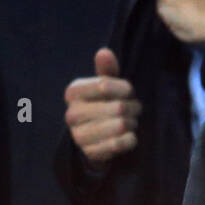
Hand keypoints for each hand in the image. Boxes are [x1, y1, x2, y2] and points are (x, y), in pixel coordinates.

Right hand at [64, 48, 140, 168]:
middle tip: (133, 110)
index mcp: (73, 92)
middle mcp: (71, 114)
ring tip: (130, 122)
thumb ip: (107, 69)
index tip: (128, 92)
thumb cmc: (105, 104)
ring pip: (121, 125)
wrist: (96, 138)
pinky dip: (131, 139)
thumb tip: (104, 52)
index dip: (125, 89)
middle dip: (133, 108)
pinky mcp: (91, 153)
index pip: (106, 85)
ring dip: (132, 123)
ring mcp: (79, 135)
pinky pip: (122, 143)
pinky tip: (128, 136)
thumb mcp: (107, 85)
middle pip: (118, 107)